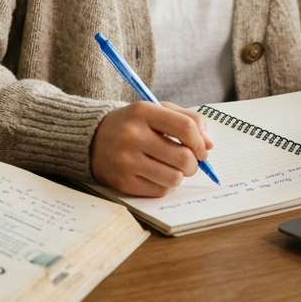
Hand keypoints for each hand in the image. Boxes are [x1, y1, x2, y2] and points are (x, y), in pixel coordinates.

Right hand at [91, 101, 213, 196]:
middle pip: (183, 157)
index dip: (200, 142)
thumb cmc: (133, 124)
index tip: (202, 149)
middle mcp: (132, 136)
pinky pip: (159, 191)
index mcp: (142, 112)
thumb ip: (187, 120)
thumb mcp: (157, 110)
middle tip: (189, 162)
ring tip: (172, 168)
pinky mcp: (122, 182)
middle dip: (193, 163)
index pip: (185, 127)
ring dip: (180, 175)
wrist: (91, 139)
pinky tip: (155, 174)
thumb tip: (209, 145)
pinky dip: (164, 184)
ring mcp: (125, 161)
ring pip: (174, 178)